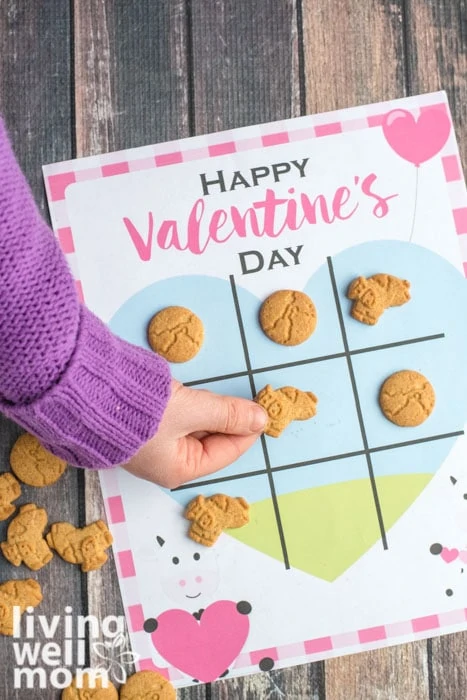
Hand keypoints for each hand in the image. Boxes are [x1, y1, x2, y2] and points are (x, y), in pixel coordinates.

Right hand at [123, 380, 266, 487]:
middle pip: (211, 440)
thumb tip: (260, 419)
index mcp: (179, 469)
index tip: (263, 408)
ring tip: (215, 392)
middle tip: (244, 395)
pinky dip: (190, 404)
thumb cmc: (137, 411)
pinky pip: (178, 417)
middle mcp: (166, 462)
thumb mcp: (190, 411)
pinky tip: (190, 392)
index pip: (227, 452)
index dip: (248, 428)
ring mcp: (153, 444)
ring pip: (195, 426)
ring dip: (209, 409)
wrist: (86, 393)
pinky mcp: (143, 425)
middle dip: (227, 418)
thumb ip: (227, 414)